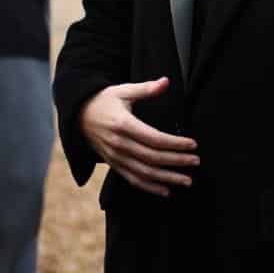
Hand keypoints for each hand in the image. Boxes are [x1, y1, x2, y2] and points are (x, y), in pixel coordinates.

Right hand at [79, 77, 198, 196]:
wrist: (78, 115)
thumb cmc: (104, 100)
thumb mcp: (123, 91)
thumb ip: (146, 89)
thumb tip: (166, 81)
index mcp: (123, 125)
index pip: (155, 139)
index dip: (175, 144)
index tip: (193, 145)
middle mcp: (119, 144)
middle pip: (152, 158)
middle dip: (176, 161)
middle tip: (195, 162)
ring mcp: (115, 157)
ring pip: (144, 173)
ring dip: (167, 178)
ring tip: (187, 180)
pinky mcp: (113, 164)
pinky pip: (133, 179)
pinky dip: (150, 187)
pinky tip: (166, 191)